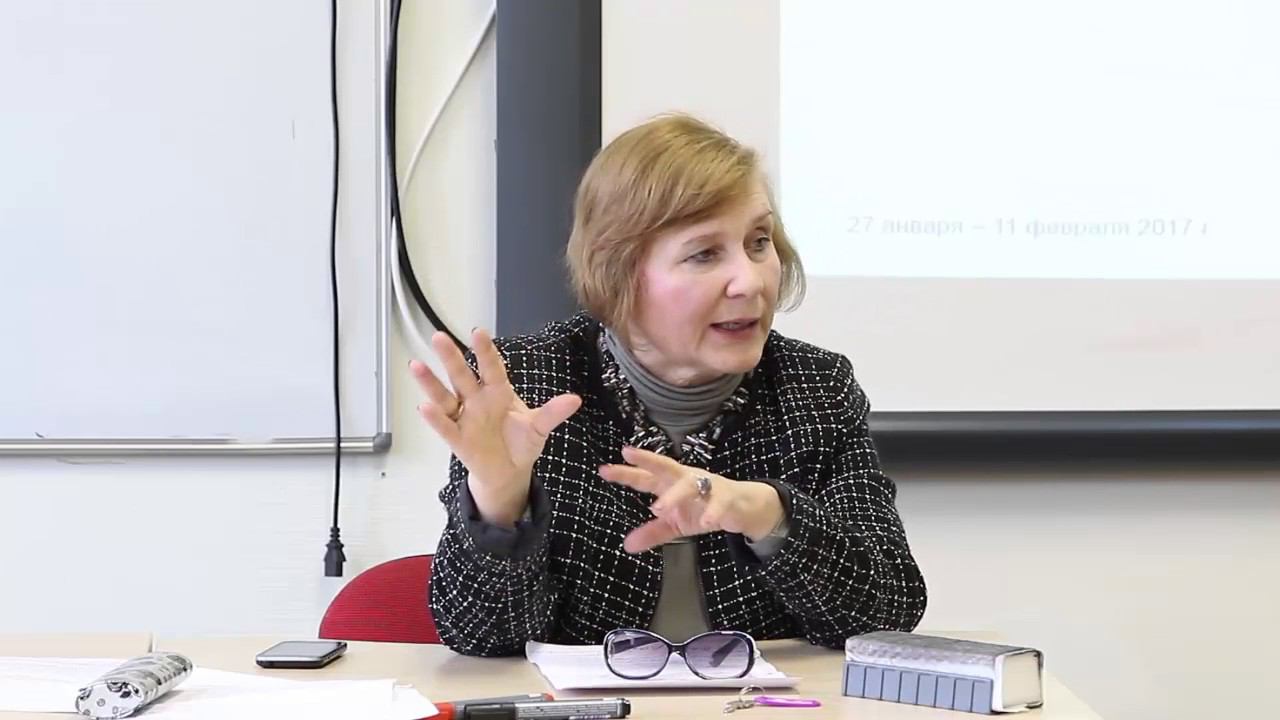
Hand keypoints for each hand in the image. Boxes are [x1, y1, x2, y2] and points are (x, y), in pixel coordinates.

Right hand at [411, 328, 580, 526]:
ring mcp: (465, 418)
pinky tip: (424, 406)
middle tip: (439, 337)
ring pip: (446, 396)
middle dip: (451, 358)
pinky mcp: (458, 439)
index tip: (478, 332)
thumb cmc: (521, 443)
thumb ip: (552, 413)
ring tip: (416, 365)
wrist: (509, 471)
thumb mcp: (538, 427)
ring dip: (431, 382)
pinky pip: (445, 427)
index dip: (485, 351)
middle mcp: (477, 400)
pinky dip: (435, 418)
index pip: (491, 368)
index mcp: (498, 392)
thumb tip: (574, 400)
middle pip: (462, 376)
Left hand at [599, 446, 784, 552]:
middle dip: (647, 459)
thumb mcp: (675, 524)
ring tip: (658, 508)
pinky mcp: (727, 498)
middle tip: (629, 454)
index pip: (645, 477)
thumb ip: (652, 533)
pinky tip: (704, 523)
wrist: (742, 508)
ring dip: (675, 495)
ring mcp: (707, 486)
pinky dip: (712, 512)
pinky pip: (719, 503)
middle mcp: (686, 479)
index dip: (626, 473)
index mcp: (671, 484)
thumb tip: (627, 546)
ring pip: (689, 485)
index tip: (604, 470)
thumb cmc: (703, 509)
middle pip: (665, 466)